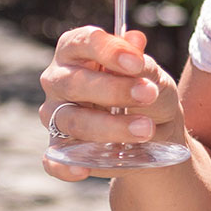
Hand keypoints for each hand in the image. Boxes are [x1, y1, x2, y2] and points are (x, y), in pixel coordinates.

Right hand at [39, 25, 185, 179]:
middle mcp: (59, 80)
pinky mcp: (59, 149)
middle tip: (148, 95)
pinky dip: (66, 166)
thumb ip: (143, 65)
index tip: (137, 62)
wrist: (156, 134)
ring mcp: (56, 115)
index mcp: (77, 50)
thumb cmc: (148, 94)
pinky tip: (84, 169)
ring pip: (72, 121)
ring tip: (146, 129)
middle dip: (113, 90)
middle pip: (73, 83)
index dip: (108, 50)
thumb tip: (134, 41)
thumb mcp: (154, 78)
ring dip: (109, 126)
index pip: (82, 41)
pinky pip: (54, 159)